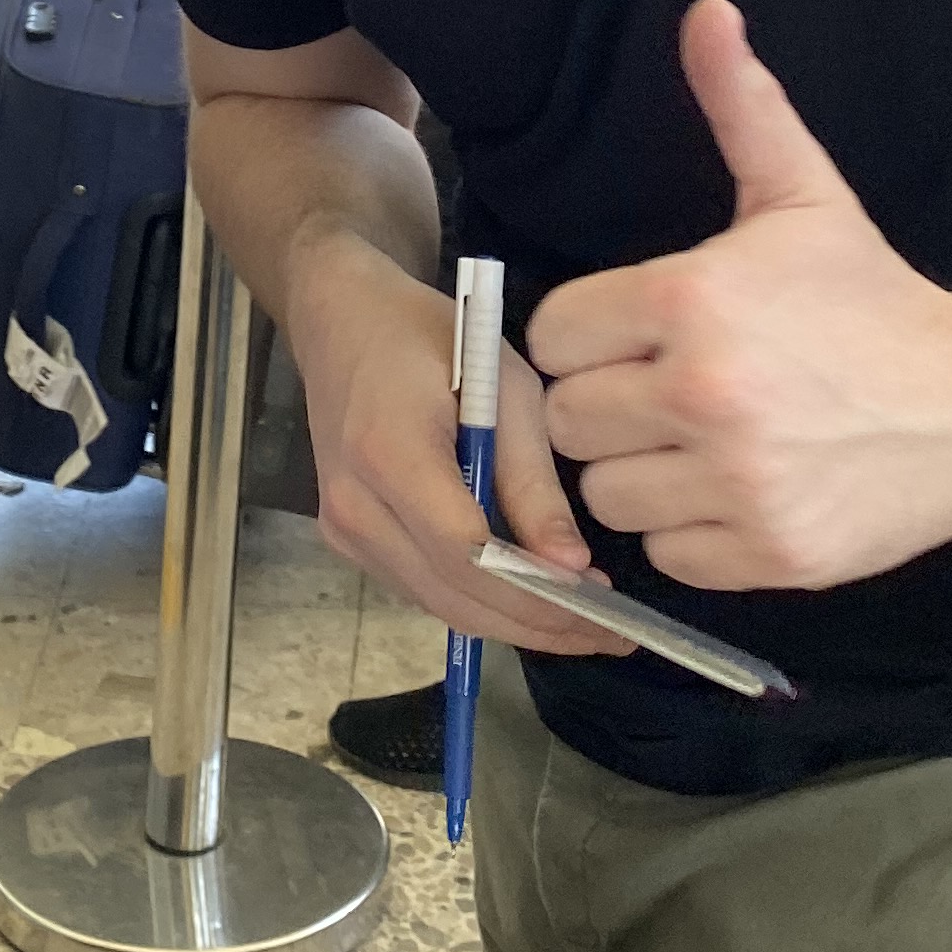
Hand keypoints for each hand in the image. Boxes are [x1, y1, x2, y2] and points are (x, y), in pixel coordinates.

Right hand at [285, 231, 617, 654]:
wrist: (340, 320)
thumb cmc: (432, 334)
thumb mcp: (505, 386)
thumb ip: (532, 481)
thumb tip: (571, 568)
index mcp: (390, 452)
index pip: (467, 554)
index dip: (537, 596)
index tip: (605, 611)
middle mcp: (354, 504)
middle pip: (454, 596)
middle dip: (537, 626)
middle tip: (611, 631)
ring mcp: (341, 527)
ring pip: (438, 604)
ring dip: (511, 622)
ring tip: (583, 618)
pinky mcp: (344, 536)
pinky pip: (421, 587)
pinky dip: (477, 599)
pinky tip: (529, 592)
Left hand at [527, 2, 951, 590]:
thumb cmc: (873, 301)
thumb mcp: (803, 195)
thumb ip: (740, 105)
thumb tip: (707, 11)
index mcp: (691, 301)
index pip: (555, 336)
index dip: (589, 336)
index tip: (634, 335)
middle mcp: (703, 394)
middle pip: (568, 420)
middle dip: (607, 405)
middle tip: (665, 389)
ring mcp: (736, 481)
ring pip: (606, 494)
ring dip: (642, 472)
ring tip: (699, 441)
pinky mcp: (766, 554)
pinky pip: (665, 554)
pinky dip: (690, 532)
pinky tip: (735, 490)